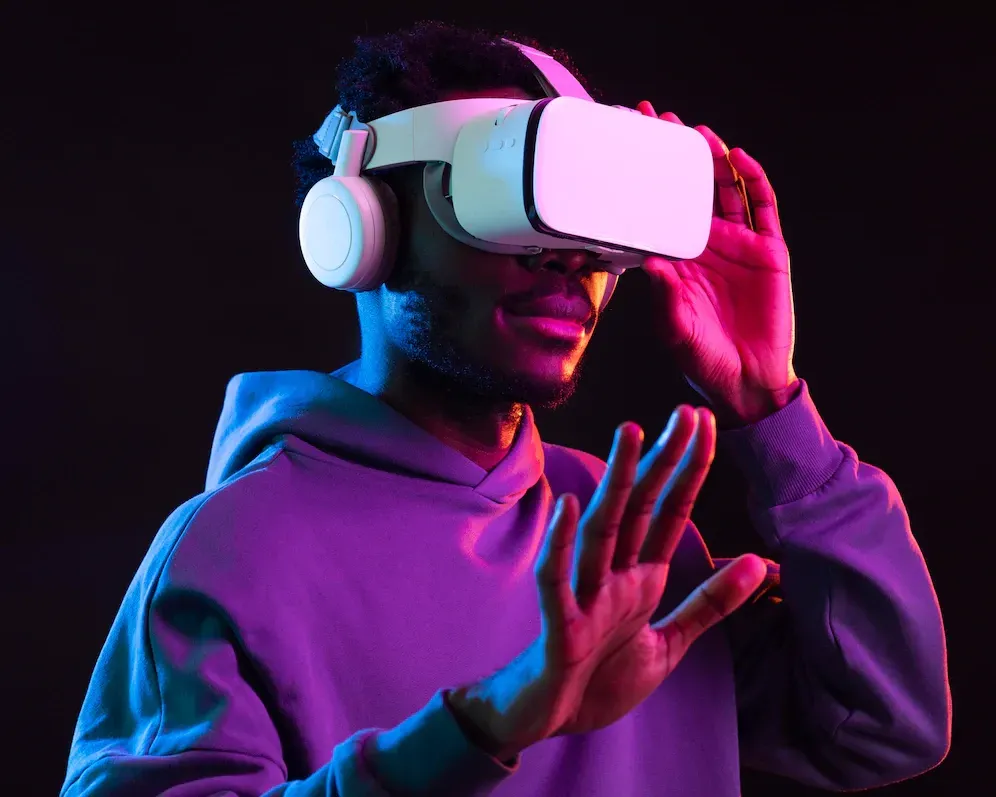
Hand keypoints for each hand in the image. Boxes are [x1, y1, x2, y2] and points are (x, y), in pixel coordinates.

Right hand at [449, 406, 766, 759]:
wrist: (543, 722)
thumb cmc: (599, 678)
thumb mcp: (669, 643)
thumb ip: (710, 604)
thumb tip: (759, 561)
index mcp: (639, 579)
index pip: (670, 514)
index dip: (690, 470)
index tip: (706, 424)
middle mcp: (612, 576)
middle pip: (641, 508)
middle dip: (664, 459)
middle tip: (687, 411)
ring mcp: (583, 598)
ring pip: (601, 530)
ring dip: (617, 483)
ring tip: (631, 433)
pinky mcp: (560, 629)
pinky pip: (556, 581)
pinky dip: (561, 545)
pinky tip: (569, 508)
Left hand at [636, 101, 799, 426]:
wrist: (746, 380)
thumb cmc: (702, 357)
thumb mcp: (673, 327)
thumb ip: (663, 295)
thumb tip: (649, 262)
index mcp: (679, 260)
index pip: (658, 210)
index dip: (644, 181)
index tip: (627, 151)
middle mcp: (707, 246)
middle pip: (691, 190)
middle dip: (676, 156)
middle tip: (657, 121)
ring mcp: (739, 246)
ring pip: (726, 190)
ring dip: (713, 159)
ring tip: (696, 133)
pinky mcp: (768, 252)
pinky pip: (763, 207)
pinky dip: (754, 181)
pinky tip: (740, 159)